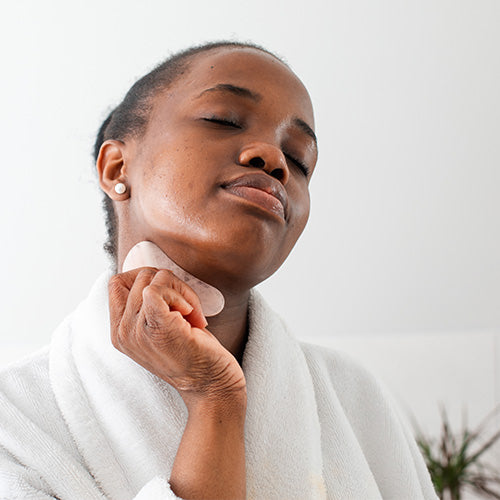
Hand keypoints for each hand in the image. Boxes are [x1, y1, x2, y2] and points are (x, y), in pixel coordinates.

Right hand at [108, 267, 245, 407]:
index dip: (148, 280)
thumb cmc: (193, 354)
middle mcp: (122, 332)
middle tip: (188, 309)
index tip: (170, 299)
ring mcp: (136, 331)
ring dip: (181, 290)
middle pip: (139, 276)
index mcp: (120, 332)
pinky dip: (180, 294)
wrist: (211, 385)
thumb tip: (154, 274)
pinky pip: (157, 288)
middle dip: (170, 284)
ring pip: (153, 278)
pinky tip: (190, 315)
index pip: (117, 283)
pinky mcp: (156, 328)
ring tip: (191, 315)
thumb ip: (148, 307)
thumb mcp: (161, 329)